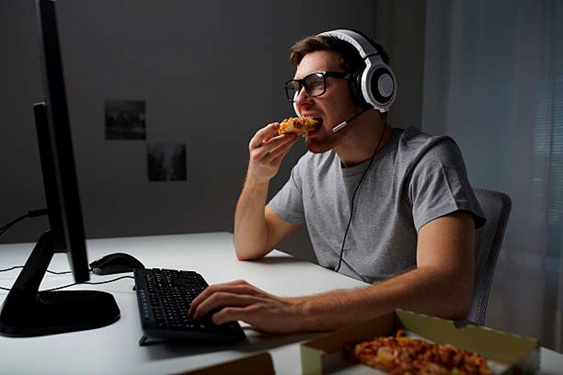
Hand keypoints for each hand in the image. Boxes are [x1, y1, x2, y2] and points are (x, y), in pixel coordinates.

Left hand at [188, 280, 303, 333]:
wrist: (294, 312)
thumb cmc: (274, 309)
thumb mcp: (250, 301)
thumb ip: (235, 303)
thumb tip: (215, 313)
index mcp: (241, 286)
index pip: (214, 287)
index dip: (199, 297)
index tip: (192, 307)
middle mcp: (243, 290)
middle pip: (213, 291)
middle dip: (197, 302)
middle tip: (191, 313)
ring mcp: (249, 300)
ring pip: (218, 298)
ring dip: (204, 308)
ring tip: (198, 318)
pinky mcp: (254, 312)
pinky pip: (231, 312)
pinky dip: (218, 317)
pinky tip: (215, 322)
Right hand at [246, 123, 297, 183]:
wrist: (257, 174)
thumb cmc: (259, 156)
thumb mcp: (259, 145)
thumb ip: (267, 136)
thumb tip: (277, 126)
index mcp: (253, 145)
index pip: (260, 135)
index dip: (269, 129)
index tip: (277, 124)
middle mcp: (257, 154)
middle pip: (272, 143)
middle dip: (283, 137)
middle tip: (292, 131)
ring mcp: (265, 161)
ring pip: (279, 149)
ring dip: (288, 142)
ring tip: (295, 136)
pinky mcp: (272, 166)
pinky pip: (282, 154)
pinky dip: (288, 147)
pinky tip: (292, 143)